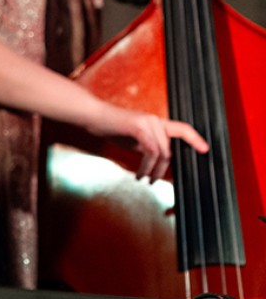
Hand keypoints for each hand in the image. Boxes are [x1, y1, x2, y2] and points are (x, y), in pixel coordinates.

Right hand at [85, 102, 208, 181]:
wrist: (94, 116)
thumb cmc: (113, 128)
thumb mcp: (135, 140)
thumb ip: (149, 148)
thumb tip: (159, 164)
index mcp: (157, 122)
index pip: (182, 129)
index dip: (195, 139)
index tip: (205, 150)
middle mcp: (156, 120)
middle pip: (170, 150)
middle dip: (163, 170)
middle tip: (154, 181)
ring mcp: (148, 122)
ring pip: (162, 153)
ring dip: (154, 171)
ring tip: (144, 179)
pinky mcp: (139, 127)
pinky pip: (151, 151)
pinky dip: (146, 166)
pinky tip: (139, 173)